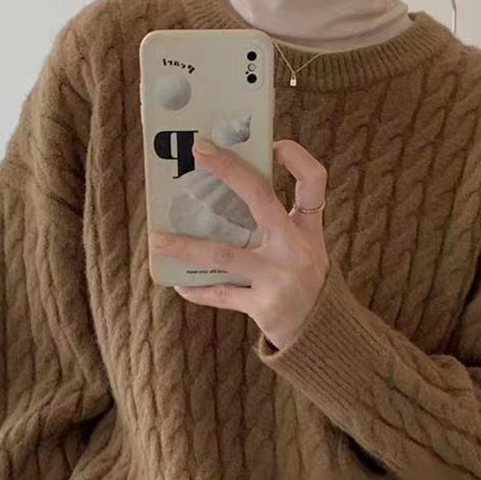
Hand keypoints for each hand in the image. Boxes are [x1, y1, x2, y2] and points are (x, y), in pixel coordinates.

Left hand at [149, 136, 329, 350]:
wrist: (322, 335)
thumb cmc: (307, 285)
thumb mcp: (307, 250)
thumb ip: (280, 226)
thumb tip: (226, 198)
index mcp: (308, 230)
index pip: (314, 181)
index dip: (296, 157)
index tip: (272, 144)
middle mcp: (295, 248)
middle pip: (261, 198)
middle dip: (228, 170)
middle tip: (199, 151)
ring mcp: (278, 277)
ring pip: (224, 253)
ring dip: (186, 245)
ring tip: (158, 239)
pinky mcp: (263, 305)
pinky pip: (221, 294)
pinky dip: (197, 289)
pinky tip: (179, 283)